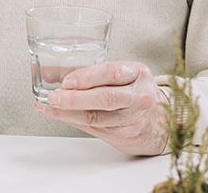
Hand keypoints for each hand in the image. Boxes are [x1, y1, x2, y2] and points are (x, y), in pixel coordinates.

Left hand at [33, 61, 168, 155]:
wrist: (160, 120)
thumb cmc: (133, 91)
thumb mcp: (122, 74)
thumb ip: (91, 72)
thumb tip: (49, 72)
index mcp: (138, 74)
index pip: (112, 73)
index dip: (86, 77)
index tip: (66, 81)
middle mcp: (139, 96)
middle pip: (105, 99)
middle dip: (75, 99)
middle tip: (53, 97)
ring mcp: (134, 118)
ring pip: (96, 117)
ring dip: (67, 113)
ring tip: (48, 107)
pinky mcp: (124, 135)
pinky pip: (93, 128)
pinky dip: (72, 121)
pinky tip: (58, 115)